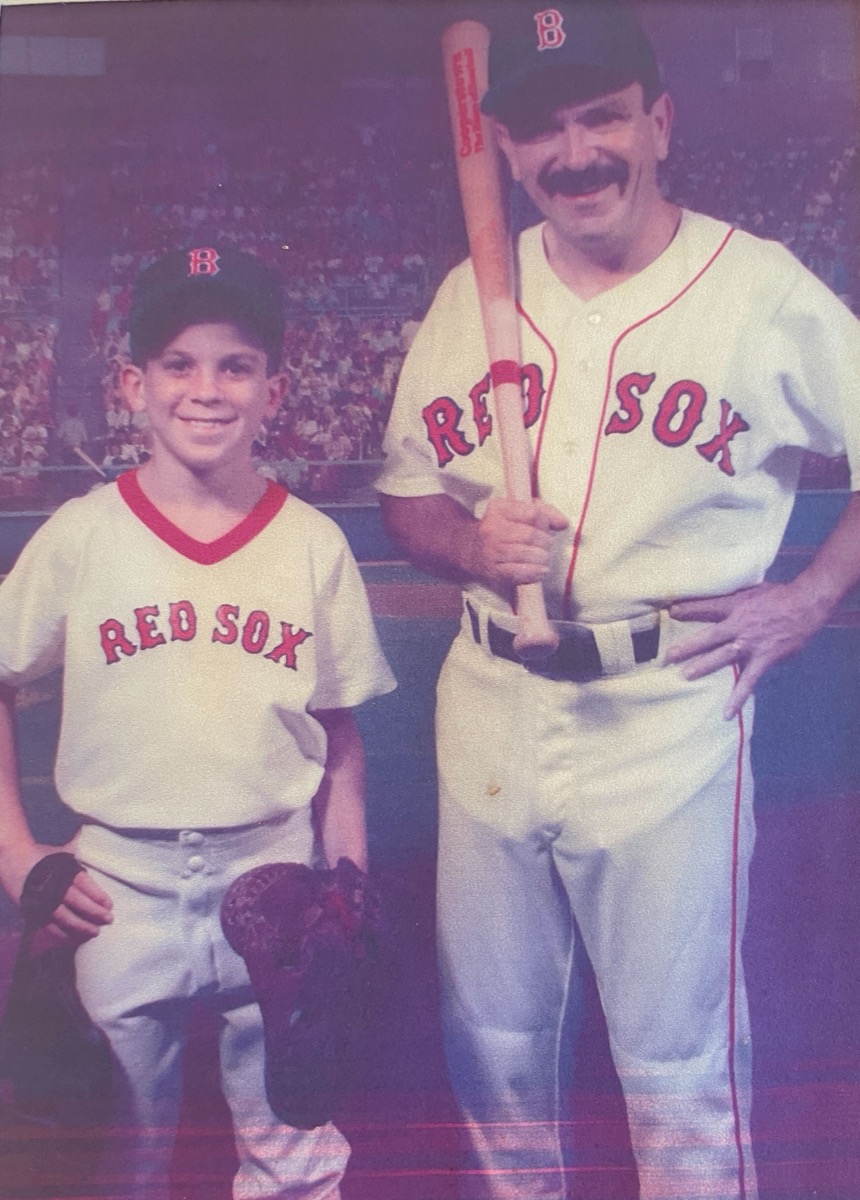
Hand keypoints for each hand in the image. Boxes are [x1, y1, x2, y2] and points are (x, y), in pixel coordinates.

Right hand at [5, 843, 112, 947]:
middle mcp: (51, 884)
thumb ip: (80, 851)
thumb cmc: (42, 855)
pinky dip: (60, 934)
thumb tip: (95, 839)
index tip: (109, 905)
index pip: (84, 883)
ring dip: (80, 926)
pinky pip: (47, 925)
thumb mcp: (63, 851)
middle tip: (108, 919)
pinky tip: (73, 938)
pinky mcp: (30, 910)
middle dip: (94, 912)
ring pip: (62, 917)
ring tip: (94, 932)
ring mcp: (40, 899)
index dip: (98, 895)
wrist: (11, 858)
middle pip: (76, 901)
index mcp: (62, 868)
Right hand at [475, 497, 568, 587]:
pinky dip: (535, 573)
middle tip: (546, 546)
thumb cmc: (505, 527)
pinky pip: (519, 573)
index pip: (533, 513)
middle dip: (545, 542)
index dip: (545, 523)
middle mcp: (492, 528)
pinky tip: (541, 570)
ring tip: (543, 557)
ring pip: (526, 554)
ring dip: (542, 557)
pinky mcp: (494, 570)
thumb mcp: (520, 511)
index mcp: (499, 509)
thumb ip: (545, 512)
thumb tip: (563, 523)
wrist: (474, 549)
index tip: (545, 528)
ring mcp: (491, 551)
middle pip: (530, 535)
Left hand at [666, 579, 825, 719]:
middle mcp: (740, 625)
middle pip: (709, 636)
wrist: (806, 604)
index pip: (707, 607)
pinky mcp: (764, 658)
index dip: (688, 609)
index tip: (670, 612)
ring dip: (704, 666)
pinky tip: (727, 713)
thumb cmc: (778, 595)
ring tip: (686, 676)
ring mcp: (751, 643)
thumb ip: (732, 598)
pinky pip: (749, 681)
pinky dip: (738, 697)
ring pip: (723, 656)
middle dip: (688, 646)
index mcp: (735, 606)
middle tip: (669, 655)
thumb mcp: (750, 589)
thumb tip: (713, 598)